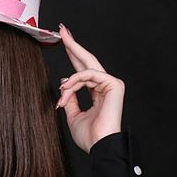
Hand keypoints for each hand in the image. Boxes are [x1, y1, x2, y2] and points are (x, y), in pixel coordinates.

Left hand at [55, 23, 124, 152]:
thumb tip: (65, 82)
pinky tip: (66, 88)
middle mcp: (106, 86)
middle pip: (87, 60)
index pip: (84, 70)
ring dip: (69, 82)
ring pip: (84, 71)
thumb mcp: (73, 115)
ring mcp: (111, 84)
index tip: (64, 40)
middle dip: (74, 45)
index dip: (74, 54)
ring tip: (62, 92)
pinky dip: (75, 81)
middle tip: (62, 29)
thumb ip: (70, 97)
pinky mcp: (113, 84)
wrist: (99, 146)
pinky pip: (89, 75)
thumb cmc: (89, 136)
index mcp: (98, 93)